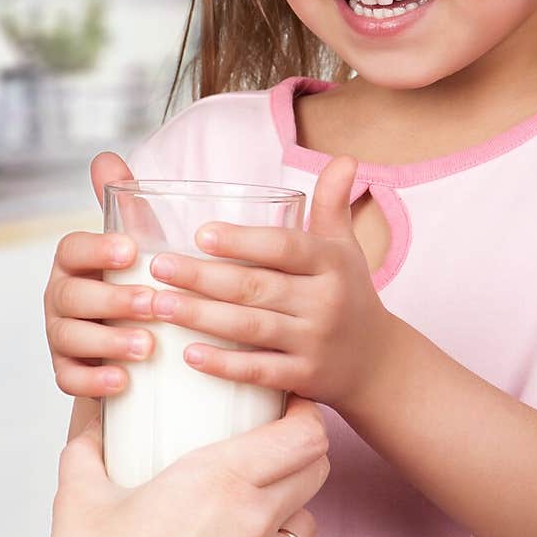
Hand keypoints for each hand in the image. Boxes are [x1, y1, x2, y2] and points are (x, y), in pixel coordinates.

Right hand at [37, 395, 328, 536]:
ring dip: (284, 517)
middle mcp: (255, 522)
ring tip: (243, 522)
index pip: (304, 435)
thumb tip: (90, 419)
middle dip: (301, 457)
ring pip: (303, 529)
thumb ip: (90, 446)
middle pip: (316, 472)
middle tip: (272, 456)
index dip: (307, 417)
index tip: (294, 409)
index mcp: (219, 479)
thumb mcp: (81, 495)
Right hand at [44, 150, 150, 399]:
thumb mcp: (134, 244)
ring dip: (109, 342)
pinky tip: (123, 382)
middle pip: (74, 296)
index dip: (97, 249)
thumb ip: (123, 205)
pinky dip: (94, 381)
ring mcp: (60, 334)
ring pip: (71, 338)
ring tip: (148, 347)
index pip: (73, 249)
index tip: (130, 251)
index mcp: (75, 261)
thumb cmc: (132, 281)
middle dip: (113, 300)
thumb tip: (106, 158)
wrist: (128, 338)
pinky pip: (70, 378)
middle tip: (154, 304)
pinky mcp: (67, 370)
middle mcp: (61, 296)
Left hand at [147, 154, 396, 411]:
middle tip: (157, 268)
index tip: (201, 234)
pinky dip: (224, 365)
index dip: (244, 240)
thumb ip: (333, 203)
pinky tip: (188, 355)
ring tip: (158, 305)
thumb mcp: (345, 248)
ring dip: (201, 317)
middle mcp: (325, 301)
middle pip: (257, 287)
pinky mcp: (305, 378)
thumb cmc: (348, 294)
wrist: (379, 364)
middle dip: (203, 278)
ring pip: (251, 328)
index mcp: (331, 263)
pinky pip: (260, 371)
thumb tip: (345, 158)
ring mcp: (314, 342)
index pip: (286, 248)